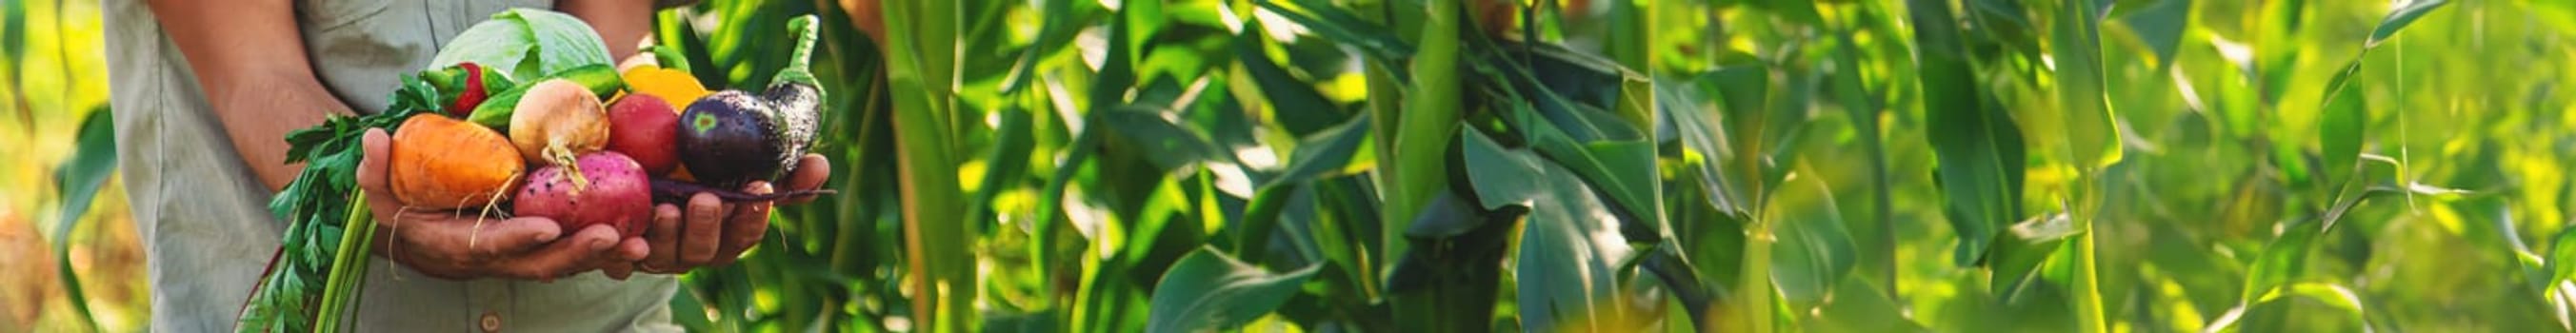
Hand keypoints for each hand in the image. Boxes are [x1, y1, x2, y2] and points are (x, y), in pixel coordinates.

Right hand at [355, 129, 649, 280]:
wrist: (411, 237)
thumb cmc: (397, 208)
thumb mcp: (377, 191)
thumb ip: (375, 169)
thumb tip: (376, 138)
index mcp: (455, 245)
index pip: (490, 244)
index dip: (518, 238)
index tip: (547, 229)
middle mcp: (492, 258)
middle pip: (539, 263)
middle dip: (576, 254)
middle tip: (612, 237)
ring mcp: (517, 257)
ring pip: (563, 263)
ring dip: (601, 257)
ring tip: (640, 245)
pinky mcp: (536, 249)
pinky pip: (572, 253)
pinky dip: (603, 250)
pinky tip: (640, 237)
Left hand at [632, 155, 830, 274]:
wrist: (635, 153)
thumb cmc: (696, 158)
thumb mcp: (736, 157)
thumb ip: (779, 163)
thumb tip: (820, 166)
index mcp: (727, 231)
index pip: (747, 232)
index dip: (753, 214)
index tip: (758, 185)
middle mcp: (695, 248)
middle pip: (707, 249)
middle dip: (708, 226)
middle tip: (707, 198)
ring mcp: (657, 253)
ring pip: (666, 255)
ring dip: (668, 234)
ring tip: (666, 208)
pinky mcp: (619, 254)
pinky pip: (618, 261)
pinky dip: (621, 252)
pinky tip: (623, 236)